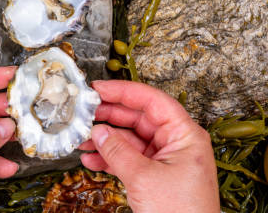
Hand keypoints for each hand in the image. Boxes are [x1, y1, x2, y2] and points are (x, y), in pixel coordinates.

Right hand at [80, 80, 219, 212]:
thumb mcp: (144, 178)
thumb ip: (118, 152)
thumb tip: (99, 132)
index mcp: (185, 134)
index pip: (152, 101)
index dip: (124, 92)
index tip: (99, 89)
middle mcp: (177, 143)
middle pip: (139, 118)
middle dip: (110, 116)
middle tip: (86, 112)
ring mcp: (166, 161)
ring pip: (131, 140)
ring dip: (105, 140)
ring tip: (83, 139)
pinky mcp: (156, 177)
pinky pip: (130, 159)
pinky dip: (110, 159)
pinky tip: (91, 159)